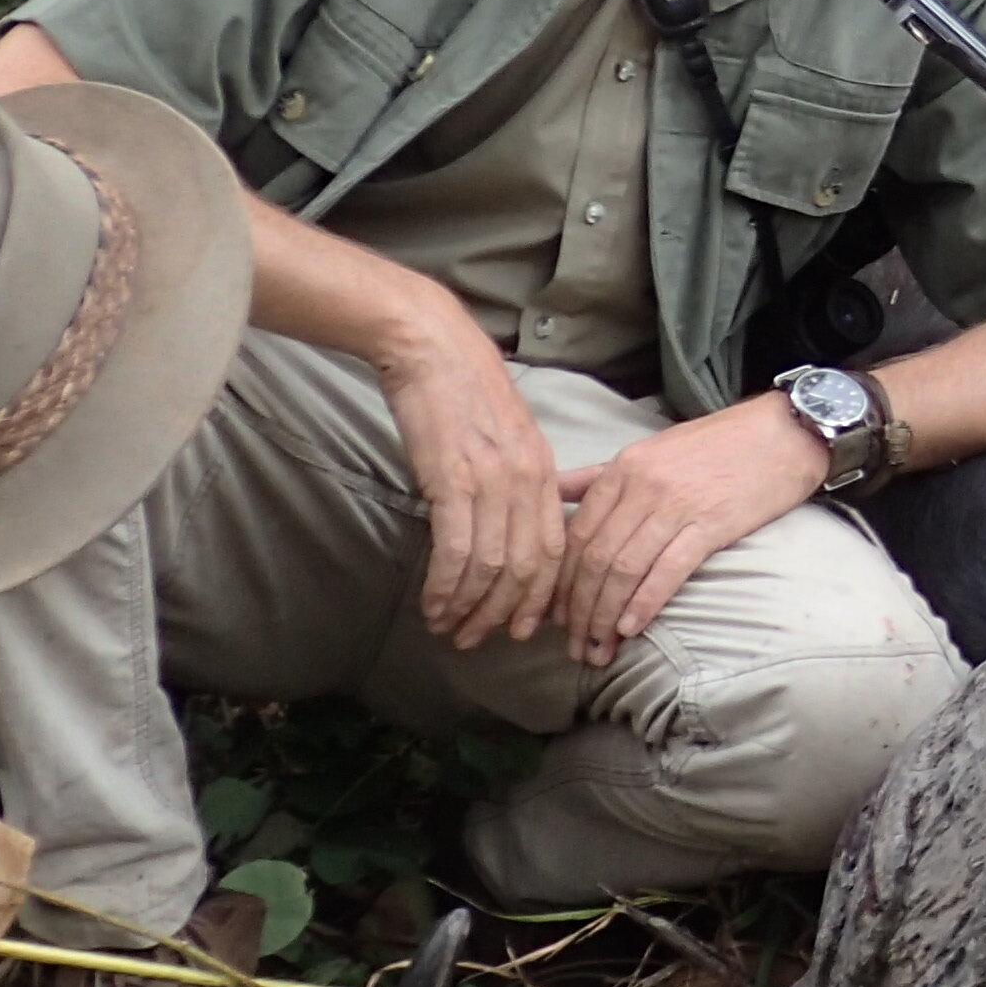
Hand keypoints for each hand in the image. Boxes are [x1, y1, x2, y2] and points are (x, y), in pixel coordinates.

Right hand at [379, 320, 568, 650]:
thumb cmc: (460, 387)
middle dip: (504, 614)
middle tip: (478, 640)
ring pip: (492, 568)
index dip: (540, 597)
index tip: (522, 626)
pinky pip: (457, 553)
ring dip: (469, 608)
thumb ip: (513, 479)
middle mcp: (527, 482)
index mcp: (544, 471)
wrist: (431, 347)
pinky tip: (433, 605)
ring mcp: (493, 483)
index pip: (554, 551)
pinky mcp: (454, 482)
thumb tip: (501, 524)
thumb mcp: (505, 435)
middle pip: (528, 569)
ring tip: (449, 630)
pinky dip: (446, 587)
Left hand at [552, 397, 824, 668]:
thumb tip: (551, 493)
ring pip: (624, 569)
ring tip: (599, 650)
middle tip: (575, 648)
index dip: (560, 583)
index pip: (575, 534)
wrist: (785, 432)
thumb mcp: (651, 451)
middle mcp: (642, 486)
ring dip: (606, 616)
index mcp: (623, 469)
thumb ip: (599, 477)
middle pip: (594, 558)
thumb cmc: (719, 444)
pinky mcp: (712, 523)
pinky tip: (631, 628)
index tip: (555, 617)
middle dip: (578, 610)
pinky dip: (645, 603)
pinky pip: (668, 569)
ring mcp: (677, 504)